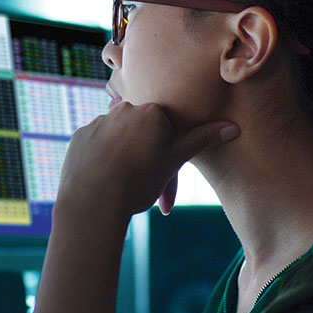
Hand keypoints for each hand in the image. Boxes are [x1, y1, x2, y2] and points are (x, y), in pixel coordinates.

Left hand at [56, 101, 239, 220]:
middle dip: (146, 155)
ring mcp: (98, 122)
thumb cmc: (139, 182)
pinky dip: (102, 160)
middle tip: (145, 186)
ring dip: (124, 157)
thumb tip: (233, 127)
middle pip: (141, 131)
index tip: (164, 174)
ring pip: (118, 138)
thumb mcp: (175, 161)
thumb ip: (201, 140)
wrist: (93, 202)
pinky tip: (104, 181)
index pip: (166, 126)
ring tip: (123, 186)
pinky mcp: (79, 137)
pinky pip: (96, 146)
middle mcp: (123, 110)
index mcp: (151, 112)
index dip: (168, 152)